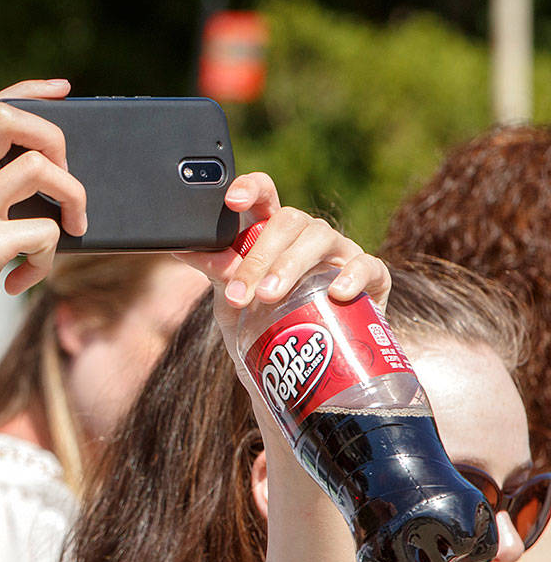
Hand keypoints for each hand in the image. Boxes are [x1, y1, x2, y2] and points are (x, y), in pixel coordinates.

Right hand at [0, 79, 88, 411]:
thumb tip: (36, 212)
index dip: (29, 93)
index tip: (62, 92)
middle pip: (8, 118)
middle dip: (55, 136)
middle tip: (65, 177)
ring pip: (40, 168)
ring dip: (73, 196)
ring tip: (71, 229)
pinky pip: (44, 233)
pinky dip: (48, 260)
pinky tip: (21, 282)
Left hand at [177, 173, 389, 311]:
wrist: (302, 373)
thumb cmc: (266, 328)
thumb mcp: (232, 305)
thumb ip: (218, 277)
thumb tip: (189, 251)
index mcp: (272, 234)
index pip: (265, 196)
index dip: (251, 189)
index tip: (232, 201)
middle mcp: (307, 236)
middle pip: (288, 220)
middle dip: (260, 255)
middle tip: (240, 294)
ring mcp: (342, 254)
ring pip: (321, 237)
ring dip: (291, 265)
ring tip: (270, 296)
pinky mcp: (372, 279)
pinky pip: (367, 266)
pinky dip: (352, 276)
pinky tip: (336, 293)